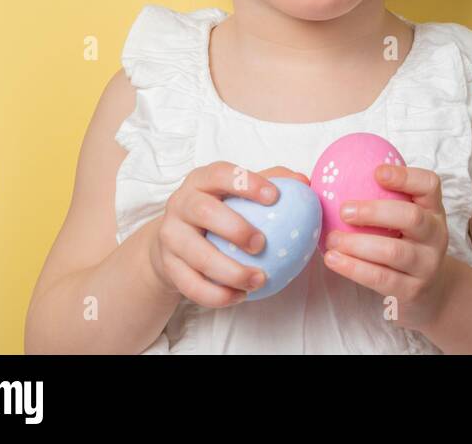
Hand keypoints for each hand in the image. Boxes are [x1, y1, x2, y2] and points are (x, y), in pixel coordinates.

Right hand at [148, 163, 310, 308]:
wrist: (173, 240)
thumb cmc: (218, 212)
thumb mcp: (238, 193)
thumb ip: (271, 182)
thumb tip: (304, 182)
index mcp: (202, 181)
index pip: (221, 174)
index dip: (247, 183)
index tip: (274, 197)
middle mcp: (181, 204)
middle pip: (204, 211)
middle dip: (235, 229)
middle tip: (262, 245)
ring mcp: (170, 236)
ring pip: (196, 254)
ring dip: (230, 271)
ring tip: (259, 280)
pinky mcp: (167, 267)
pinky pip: (190, 285)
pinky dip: (216, 295)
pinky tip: (240, 296)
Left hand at [322, 164, 453, 329]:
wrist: (430, 290)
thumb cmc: (405, 244)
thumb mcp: (405, 220)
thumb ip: (380, 198)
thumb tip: (322, 179)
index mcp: (433, 209)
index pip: (430, 184)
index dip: (405, 176)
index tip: (376, 172)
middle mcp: (436, 234)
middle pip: (412, 217)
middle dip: (375, 212)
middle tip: (343, 210)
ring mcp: (427, 264)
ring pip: (394, 251)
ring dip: (358, 244)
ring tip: (332, 239)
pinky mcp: (412, 290)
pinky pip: (381, 279)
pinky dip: (354, 268)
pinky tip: (333, 260)